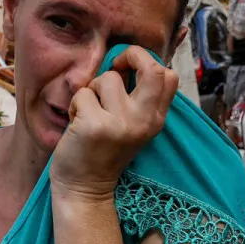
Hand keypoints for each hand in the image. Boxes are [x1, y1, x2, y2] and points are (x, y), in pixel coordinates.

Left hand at [50, 48, 177, 200]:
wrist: (85, 188)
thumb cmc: (104, 151)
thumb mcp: (133, 126)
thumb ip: (139, 99)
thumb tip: (130, 59)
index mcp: (155, 120)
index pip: (169, 76)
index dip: (147, 61)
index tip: (128, 69)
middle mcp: (143, 121)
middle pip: (152, 68)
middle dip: (130, 55)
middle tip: (116, 66)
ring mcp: (120, 124)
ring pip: (107, 79)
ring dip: (92, 90)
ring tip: (90, 112)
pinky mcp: (95, 126)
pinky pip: (82, 94)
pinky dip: (75, 105)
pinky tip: (77, 124)